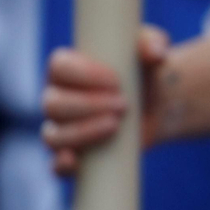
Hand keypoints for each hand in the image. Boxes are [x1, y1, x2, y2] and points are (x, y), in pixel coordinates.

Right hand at [41, 25, 168, 175]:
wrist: (154, 108)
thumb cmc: (142, 74)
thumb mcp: (149, 54)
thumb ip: (152, 44)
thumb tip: (156, 52)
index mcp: (66, 69)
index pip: (58, 67)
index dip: (83, 74)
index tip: (115, 80)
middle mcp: (55, 100)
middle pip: (53, 103)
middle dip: (88, 105)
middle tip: (123, 104)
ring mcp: (60, 130)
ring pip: (53, 135)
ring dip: (83, 132)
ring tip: (116, 125)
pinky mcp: (72, 156)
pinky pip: (55, 166)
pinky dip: (62, 165)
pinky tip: (76, 161)